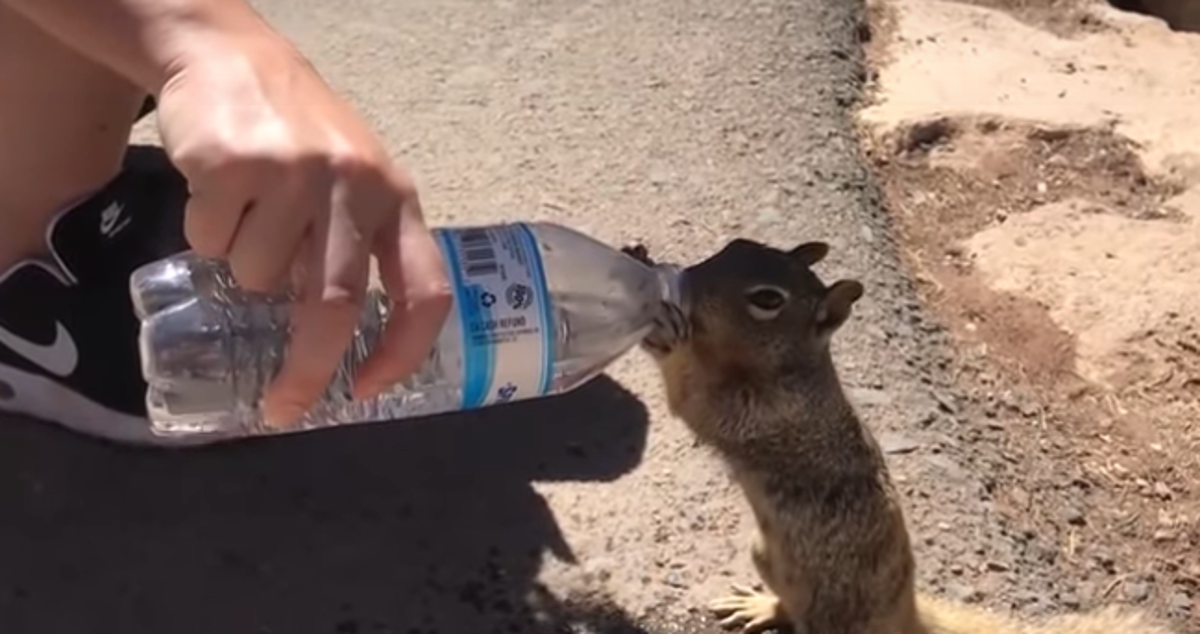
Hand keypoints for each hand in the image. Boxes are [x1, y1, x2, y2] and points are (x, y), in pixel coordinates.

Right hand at [155, 37, 451, 428]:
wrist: (231, 56)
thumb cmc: (301, 135)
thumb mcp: (353, 184)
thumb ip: (357, 248)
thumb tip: (339, 347)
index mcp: (396, 199)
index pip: (424, 290)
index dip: (404, 350)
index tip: (369, 389)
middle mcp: (355, 186)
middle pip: (336, 305)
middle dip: (307, 368)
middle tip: (283, 406)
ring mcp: (295, 174)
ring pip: (260, 277)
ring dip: (244, 269)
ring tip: (248, 216)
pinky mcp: (235, 164)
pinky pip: (210, 242)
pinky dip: (206, 235)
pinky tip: (219, 193)